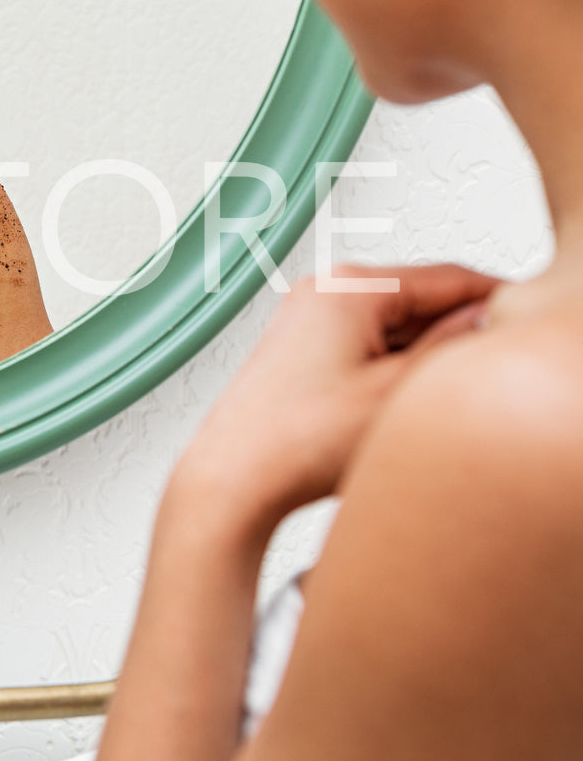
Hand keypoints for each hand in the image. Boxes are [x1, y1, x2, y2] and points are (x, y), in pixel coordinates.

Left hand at [177, 263, 499, 532]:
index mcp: (348, 287)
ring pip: (400, 332)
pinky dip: (397, 376)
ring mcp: (310, 323)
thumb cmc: (295, 443)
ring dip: (427, 363)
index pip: (452, 278)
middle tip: (489, 376)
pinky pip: (372, 353)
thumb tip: (492, 320)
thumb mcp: (400, 395)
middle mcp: (324, 293)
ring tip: (435, 404)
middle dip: (460, 339)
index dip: (500, 305)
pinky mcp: (304, 355)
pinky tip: (402, 413)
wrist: (232, 483)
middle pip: (425, 304)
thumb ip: (456, 350)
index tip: (528, 328)